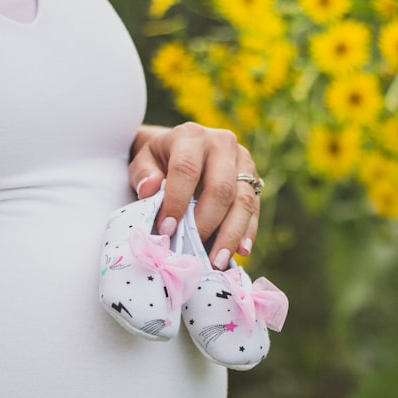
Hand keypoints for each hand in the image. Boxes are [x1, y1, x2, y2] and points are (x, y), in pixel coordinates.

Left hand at [128, 122, 259, 269]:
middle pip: (221, 187)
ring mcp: (242, 161)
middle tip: (195, 253)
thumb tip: (150, 189)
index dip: (177, 201)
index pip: (186, 169)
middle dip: (208, 223)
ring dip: (232, 234)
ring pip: (244, 200)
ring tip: (218, 261)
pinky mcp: (253, 179)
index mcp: (191, 136)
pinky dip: (248, 231)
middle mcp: (222, 144)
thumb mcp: (142, 161)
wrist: (180, 148)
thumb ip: (143, 175)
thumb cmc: (158, 160)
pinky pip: (255, 208)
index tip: (167, 230)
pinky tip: (241, 251)